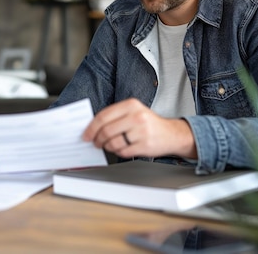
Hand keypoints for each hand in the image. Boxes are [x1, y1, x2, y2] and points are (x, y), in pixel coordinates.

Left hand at [82, 98, 196, 159]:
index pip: (104, 116)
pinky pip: (123, 152)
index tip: (86, 134)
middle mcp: (137, 116)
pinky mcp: (145, 145)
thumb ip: (115, 116)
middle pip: (106, 130)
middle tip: (95, 143)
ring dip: (107, 147)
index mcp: (131, 105)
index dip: (91, 127)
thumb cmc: (148, 123)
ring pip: (113, 143)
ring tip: (109, 146)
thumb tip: (92, 127)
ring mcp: (142, 131)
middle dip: (97, 139)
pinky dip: (119, 152)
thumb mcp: (133, 112)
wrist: (172, 134)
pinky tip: (122, 148)